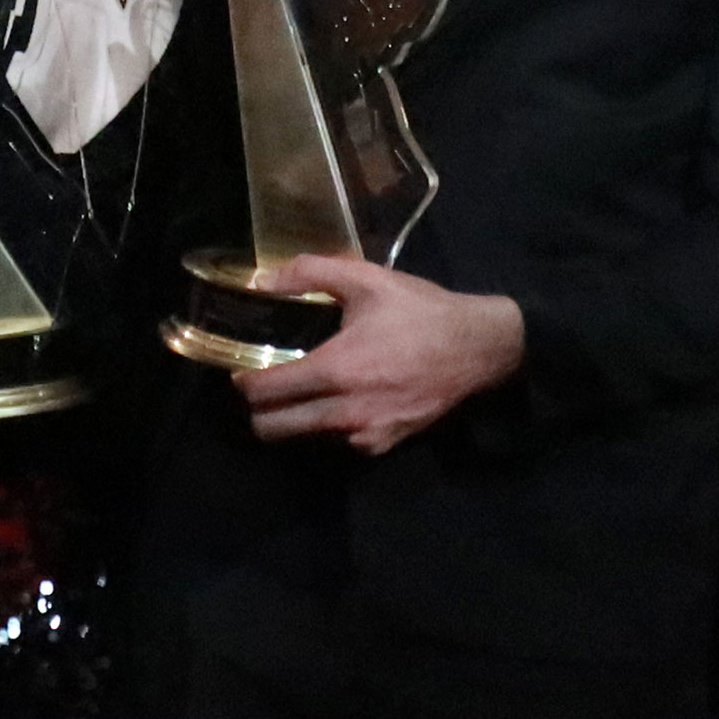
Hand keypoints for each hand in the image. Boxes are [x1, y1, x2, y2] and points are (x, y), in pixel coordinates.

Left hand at [233, 260, 524, 454]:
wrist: (477, 348)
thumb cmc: (420, 311)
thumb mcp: (367, 279)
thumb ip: (309, 274)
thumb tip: (262, 279)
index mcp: (335, 369)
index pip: (264, 393)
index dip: (243, 384)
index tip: (242, 371)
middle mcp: (344, 411)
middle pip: (272, 429)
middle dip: (259, 411)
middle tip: (266, 387)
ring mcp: (363, 434)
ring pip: (305, 437)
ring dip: (295, 419)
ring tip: (305, 391)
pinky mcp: (382, 445)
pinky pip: (339, 441)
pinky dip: (330, 425)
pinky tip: (344, 398)